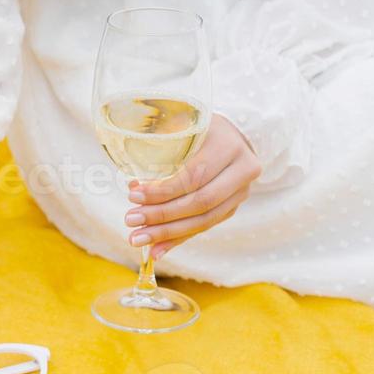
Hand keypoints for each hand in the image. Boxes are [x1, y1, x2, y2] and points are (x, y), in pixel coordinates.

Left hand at [126, 114, 259, 259]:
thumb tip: (133, 183)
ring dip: (167, 233)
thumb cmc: (194, 126)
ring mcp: (240, 191)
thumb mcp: (179, 123)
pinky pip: (203, 227)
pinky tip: (155, 250)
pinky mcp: (232, 207)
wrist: (227, 133)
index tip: (133, 195)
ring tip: (137, 238)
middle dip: (163, 214)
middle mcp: (243, 169)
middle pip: (201, 201)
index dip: (164, 189)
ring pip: (204, 220)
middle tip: (130, 220)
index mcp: (229, 144)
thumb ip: (159, 144)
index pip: (194, 175)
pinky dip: (178, 240)